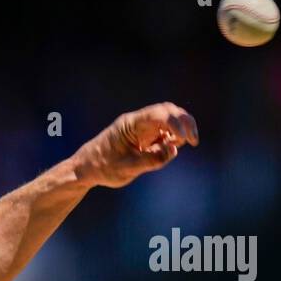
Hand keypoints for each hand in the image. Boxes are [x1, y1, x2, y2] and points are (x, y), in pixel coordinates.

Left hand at [72, 102, 198, 188]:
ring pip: (170, 119)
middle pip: (169, 111)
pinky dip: (173, 138)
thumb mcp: (126, 169)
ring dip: (180, 130)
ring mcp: (142, 127)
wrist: (87, 167)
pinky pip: (165, 131)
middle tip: (193, 141)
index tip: (185, 139)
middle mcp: (138, 122)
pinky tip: (167, 149)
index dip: (176, 123)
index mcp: (129, 124)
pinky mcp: (146, 135)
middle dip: (185, 123)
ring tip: (173, 147)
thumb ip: (150, 161)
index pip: (158, 114)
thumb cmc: (102, 167)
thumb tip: (174, 150)